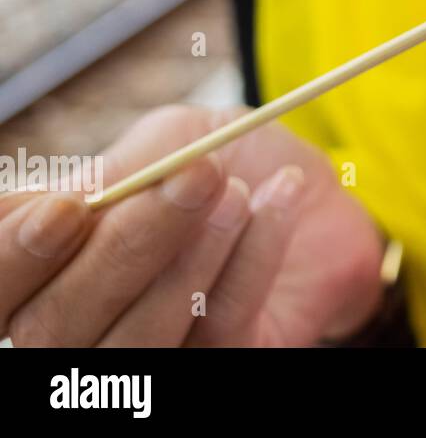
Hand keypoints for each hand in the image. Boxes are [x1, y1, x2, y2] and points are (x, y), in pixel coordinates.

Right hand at [0, 105, 384, 345]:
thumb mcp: (166, 142)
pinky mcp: (215, 366)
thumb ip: (113, 174)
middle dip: (128, 245)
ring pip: (135, 342)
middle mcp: (78, 325)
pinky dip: (251, 260)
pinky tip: (277, 200)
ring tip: (239, 189)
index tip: (67, 208)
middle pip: (56, 325)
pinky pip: (219, 330)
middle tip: (196, 176)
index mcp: (44, 266)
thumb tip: (58, 205)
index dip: (14, 256)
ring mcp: (143, 355)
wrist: (312, 189)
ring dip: (193, 257)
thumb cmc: (224, 162)